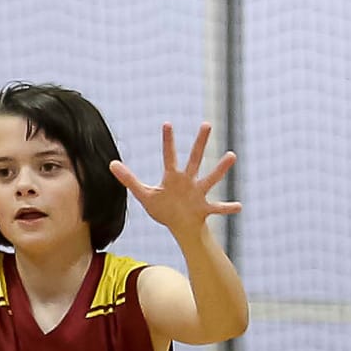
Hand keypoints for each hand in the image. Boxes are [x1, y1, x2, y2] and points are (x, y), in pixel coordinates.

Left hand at [110, 123, 239, 237]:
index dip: (167, 141)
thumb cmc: (164, 208)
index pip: (168, 156)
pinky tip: (239, 206)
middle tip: (206, 124)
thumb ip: (129, 179)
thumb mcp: (144, 195)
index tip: (167, 123)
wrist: (180, 226)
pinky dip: (228, 208)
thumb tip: (111, 164)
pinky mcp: (204, 209)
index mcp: (173, 177)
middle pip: (194, 158)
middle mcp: (188, 181)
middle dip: (199, 143)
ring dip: (220, 168)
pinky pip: (218, 208)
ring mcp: (198, 194)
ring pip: (210, 178)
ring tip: (231, 155)